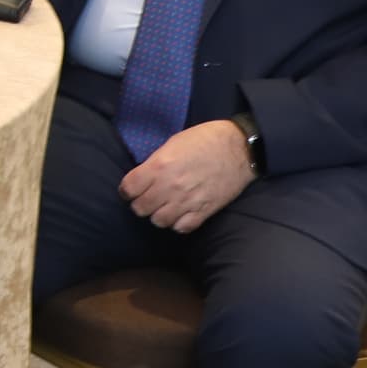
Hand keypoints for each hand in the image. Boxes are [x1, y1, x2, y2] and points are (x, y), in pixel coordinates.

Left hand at [122, 121, 254, 232]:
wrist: (239, 148)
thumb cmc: (205, 140)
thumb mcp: (173, 143)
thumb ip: (155, 163)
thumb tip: (143, 177)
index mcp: (160, 166)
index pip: (129, 188)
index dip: (127, 190)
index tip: (131, 189)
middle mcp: (170, 186)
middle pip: (140, 208)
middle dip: (140, 203)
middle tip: (147, 198)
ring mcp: (188, 201)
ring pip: (159, 221)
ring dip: (158, 215)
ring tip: (163, 207)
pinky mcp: (205, 211)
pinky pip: (182, 228)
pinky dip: (178, 223)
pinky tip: (180, 214)